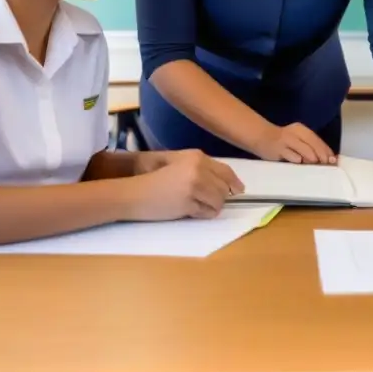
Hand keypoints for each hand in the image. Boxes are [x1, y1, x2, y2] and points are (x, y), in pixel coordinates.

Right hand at [126, 150, 244, 220]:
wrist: (133, 193)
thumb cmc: (154, 179)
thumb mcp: (178, 164)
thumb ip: (203, 169)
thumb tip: (231, 184)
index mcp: (197, 157)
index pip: (226, 171)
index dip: (234, 182)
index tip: (239, 190)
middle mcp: (198, 169)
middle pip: (225, 188)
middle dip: (220, 197)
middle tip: (206, 201)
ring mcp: (194, 186)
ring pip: (219, 201)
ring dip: (211, 207)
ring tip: (196, 205)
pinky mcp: (188, 202)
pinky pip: (207, 212)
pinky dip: (202, 214)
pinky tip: (189, 210)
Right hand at [263, 123, 335, 164]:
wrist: (261, 136)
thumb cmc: (283, 142)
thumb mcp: (297, 140)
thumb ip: (310, 147)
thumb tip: (327, 158)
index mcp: (302, 130)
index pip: (317, 140)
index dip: (326, 150)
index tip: (333, 160)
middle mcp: (295, 133)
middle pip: (312, 144)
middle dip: (322, 155)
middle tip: (327, 164)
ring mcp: (286, 140)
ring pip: (304, 149)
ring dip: (312, 157)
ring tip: (316, 164)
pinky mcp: (278, 149)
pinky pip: (291, 155)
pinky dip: (297, 159)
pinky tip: (300, 163)